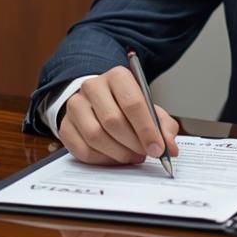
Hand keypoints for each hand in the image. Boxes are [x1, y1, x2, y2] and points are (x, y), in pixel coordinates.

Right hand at [58, 66, 180, 164]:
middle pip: (113, 121)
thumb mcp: (150, 109)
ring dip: (119, 153)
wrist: (98, 102)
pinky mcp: (65, 126)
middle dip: (133, 144)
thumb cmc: (126, 106)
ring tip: (132, 156)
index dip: (147, 130)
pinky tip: (115, 158)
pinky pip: (83, 150)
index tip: (158, 149)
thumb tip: (170, 147)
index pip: (133, 104)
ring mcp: (75, 105)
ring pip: (96, 136)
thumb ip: (163, 127)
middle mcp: (93, 87)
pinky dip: (103, 160)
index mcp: (118, 77)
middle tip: (145, 154)